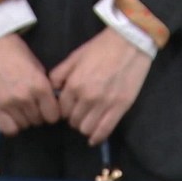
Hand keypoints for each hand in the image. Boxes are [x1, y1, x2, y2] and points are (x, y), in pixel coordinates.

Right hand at [0, 34, 59, 135]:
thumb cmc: (15, 52)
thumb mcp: (37, 67)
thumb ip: (44, 87)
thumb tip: (49, 104)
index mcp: (40, 86)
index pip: (53, 115)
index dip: (51, 113)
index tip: (46, 109)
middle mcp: (25, 97)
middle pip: (37, 121)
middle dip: (36, 115)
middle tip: (30, 106)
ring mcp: (8, 103)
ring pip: (23, 125)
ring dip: (23, 119)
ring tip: (19, 109)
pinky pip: (7, 129)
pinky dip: (11, 126)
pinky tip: (10, 117)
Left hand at [49, 28, 151, 145]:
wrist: (130, 42)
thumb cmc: (100, 48)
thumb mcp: (74, 57)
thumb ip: (59, 75)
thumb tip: (51, 90)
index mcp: (73, 85)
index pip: (62, 111)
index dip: (65, 111)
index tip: (70, 108)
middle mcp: (86, 97)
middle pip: (73, 121)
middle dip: (74, 118)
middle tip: (81, 112)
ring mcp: (104, 103)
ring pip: (86, 128)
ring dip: (85, 126)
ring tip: (89, 119)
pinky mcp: (120, 107)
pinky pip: (104, 130)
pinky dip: (97, 137)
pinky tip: (94, 139)